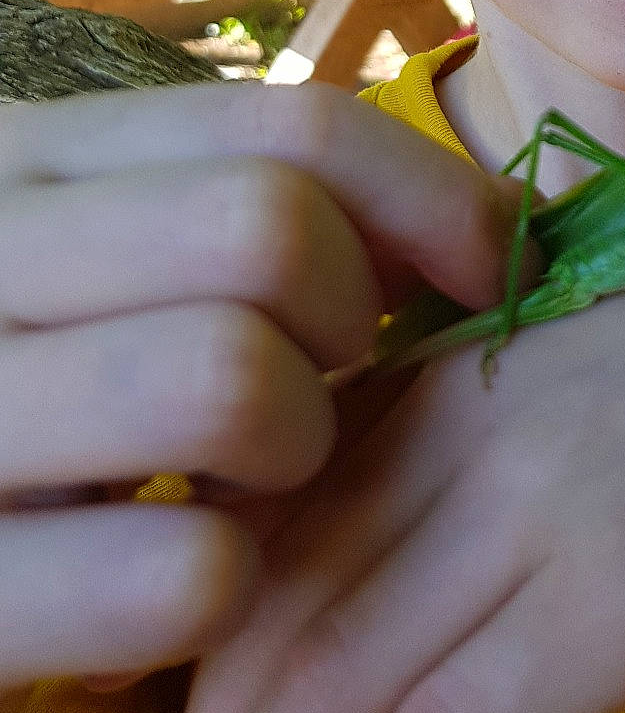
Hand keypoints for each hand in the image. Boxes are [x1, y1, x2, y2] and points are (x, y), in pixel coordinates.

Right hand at [0, 81, 516, 688]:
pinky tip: (179, 583)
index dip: (428, 196)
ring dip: (291, 448)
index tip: (488, 269)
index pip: (281, 128)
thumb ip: (221, 214)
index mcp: (14, 161)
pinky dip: (227, 584)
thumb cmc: (5, 391)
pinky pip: (185, 572)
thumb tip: (470, 224)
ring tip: (242, 480)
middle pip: (265, 231)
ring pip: (230, 375)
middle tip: (320, 388)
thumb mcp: (80, 265)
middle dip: (349, 322)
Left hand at [137, 176, 624, 712]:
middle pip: (294, 597)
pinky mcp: (620, 602)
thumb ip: (511, 422)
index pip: (298, 504)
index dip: (225, 622)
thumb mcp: (617, 355)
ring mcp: (542, 508)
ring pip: (346, 675)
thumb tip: (442, 539)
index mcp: (470, 356)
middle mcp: (477, 423)